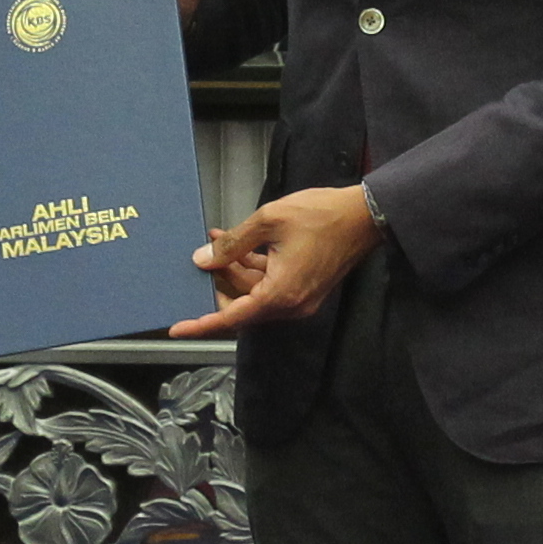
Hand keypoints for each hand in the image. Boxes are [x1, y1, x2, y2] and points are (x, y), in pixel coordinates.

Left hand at [171, 183, 380, 333]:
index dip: (202, 323)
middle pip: (242, 305)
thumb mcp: (268, 221)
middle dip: (220, 283)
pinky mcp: (305, 288)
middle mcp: (290, 305)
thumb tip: (203, 260)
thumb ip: (232, 244)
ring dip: (236, 271)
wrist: (364, 216)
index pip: (232, 316)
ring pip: (256, 294)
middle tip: (204, 258)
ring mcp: (300, 299)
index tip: (178, 328)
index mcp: (280, 294)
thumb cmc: (321, 215)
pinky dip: (255, 269)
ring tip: (219, 239)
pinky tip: (240, 244)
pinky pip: (271, 286)